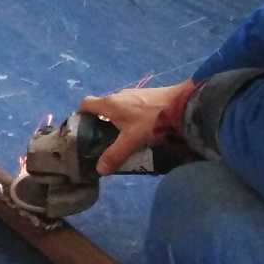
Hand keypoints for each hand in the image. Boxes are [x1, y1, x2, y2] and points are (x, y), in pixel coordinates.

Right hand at [80, 81, 194, 174]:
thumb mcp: (132, 141)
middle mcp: (119, 95)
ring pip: (118, 107)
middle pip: (102, 107)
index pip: (85, 103)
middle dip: (100, 122)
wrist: (182, 105)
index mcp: (110, 103)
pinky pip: (132, 106)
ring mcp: (134, 93)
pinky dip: (131, 117)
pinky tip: (142, 130)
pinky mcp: (147, 95)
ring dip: (117, 120)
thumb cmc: (152, 121)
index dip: (81, 115)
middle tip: (104, 140)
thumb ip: (115, 155)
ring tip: (125, 138)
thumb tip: (99, 170)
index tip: (83, 129)